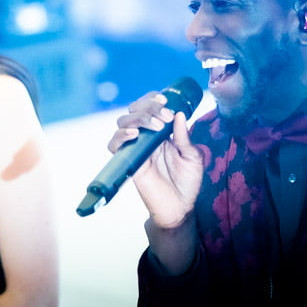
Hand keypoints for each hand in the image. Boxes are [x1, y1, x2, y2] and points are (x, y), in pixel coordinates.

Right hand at [108, 92, 203, 228]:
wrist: (180, 208)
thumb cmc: (187, 182)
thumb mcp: (192, 156)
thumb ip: (184, 136)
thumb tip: (179, 114)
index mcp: (161, 131)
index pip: (149, 106)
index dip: (152, 99)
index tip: (165, 100)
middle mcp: (146, 137)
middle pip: (134, 110)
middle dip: (148, 107)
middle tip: (164, 117)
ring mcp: (136, 149)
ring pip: (123, 123)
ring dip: (138, 118)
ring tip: (156, 126)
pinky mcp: (129, 162)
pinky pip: (114, 145)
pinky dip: (121, 136)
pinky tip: (134, 134)